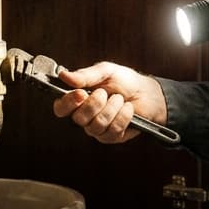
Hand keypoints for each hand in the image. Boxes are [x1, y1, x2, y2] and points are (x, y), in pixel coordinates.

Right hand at [52, 62, 167, 143]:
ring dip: (112, 108)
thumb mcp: (106, 71)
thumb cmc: (125, 81)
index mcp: (78, 99)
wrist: (148, 93)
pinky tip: (128, 108)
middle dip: (95, 104)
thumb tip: (64, 76)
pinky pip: (113, 130)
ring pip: (96, 125)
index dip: (67, 103)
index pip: (61, 108)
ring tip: (120, 99)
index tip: (80, 93)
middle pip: (78, 118)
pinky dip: (123, 116)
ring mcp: (97, 128)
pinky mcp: (112, 137)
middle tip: (105, 93)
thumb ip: (85, 75)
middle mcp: (85, 116)